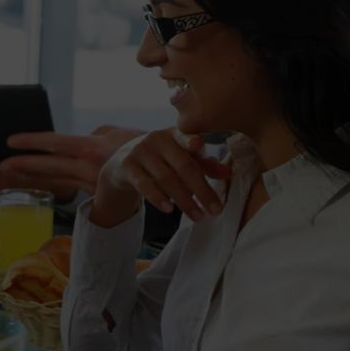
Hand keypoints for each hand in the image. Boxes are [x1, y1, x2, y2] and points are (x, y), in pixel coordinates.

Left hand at [0, 125, 146, 196]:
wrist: (167, 170)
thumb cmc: (143, 146)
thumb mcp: (117, 133)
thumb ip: (97, 133)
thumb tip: (83, 138)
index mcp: (91, 149)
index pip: (55, 143)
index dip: (32, 142)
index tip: (11, 141)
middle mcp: (88, 167)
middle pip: (50, 166)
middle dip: (24, 166)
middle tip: (1, 166)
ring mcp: (91, 182)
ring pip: (57, 179)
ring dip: (34, 176)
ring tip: (12, 174)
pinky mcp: (96, 192)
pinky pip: (70, 186)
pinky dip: (54, 184)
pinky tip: (40, 183)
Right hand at [92, 128, 231, 227]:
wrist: (121, 164)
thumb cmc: (160, 160)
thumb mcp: (180, 158)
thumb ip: (203, 165)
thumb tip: (228, 174)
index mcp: (174, 134)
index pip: (185, 136)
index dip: (191, 140)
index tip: (199, 145)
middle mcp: (156, 139)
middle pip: (183, 166)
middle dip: (201, 190)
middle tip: (215, 210)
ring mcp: (139, 151)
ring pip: (166, 179)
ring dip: (184, 200)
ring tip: (198, 216)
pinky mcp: (126, 166)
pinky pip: (144, 185)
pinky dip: (158, 198)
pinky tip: (169, 209)